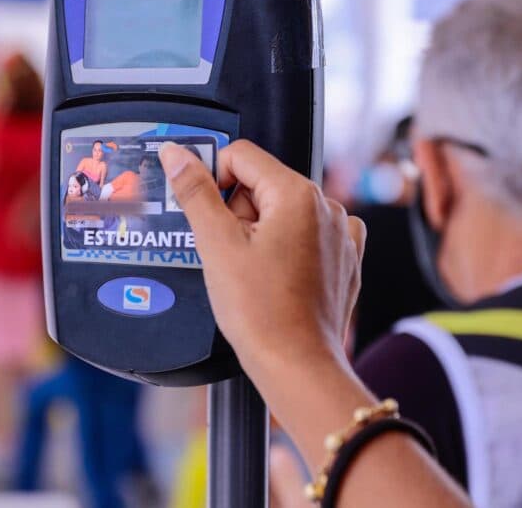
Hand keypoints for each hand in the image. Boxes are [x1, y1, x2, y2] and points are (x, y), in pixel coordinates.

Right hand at [160, 140, 469, 506]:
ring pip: (283, 211)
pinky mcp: (344, 260)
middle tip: (229, 253)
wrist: (297, 366)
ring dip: (260, 232)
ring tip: (251, 272)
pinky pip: (306, 236)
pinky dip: (287, 249)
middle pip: (263, 184)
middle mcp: (327, 207)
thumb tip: (178, 155)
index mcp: (298, 194)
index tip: (206, 213)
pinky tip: (275, 277)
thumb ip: (195, 191)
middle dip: (238, 212)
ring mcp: (341, 234)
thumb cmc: (263, 313)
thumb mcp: (216, 245)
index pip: (241, 156)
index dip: (214, 180)